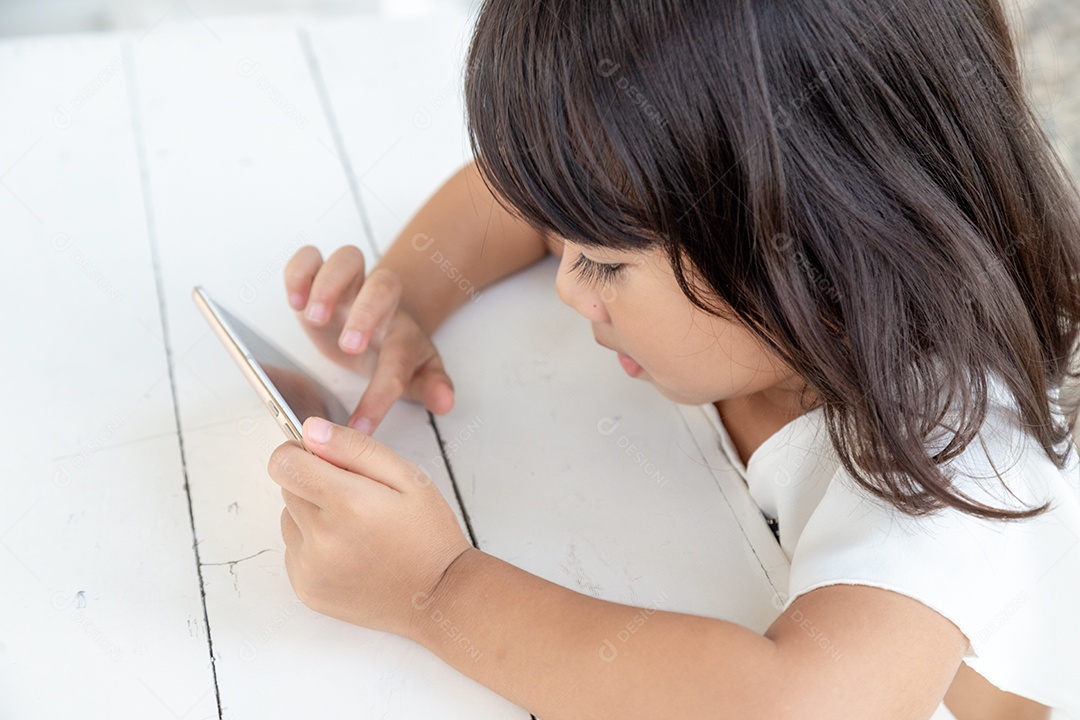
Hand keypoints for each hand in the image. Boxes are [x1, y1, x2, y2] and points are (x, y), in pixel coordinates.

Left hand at [268, 416, 471, 637]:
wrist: (438, 596)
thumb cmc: (428, 534)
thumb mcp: (408, 476)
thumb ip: (355, 448)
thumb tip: (310, 431)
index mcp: (347, 503)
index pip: (284, 463)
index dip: (299, 452)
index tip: (322, 458)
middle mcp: (322, 539)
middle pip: (286, 488)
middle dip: (313, 483)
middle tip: (356, 499)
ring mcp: (310, 568)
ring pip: (288, 518)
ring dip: (313, 515)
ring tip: (354, 528)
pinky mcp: (306, 589)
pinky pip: (293, 550)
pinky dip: (313, 544)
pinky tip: (348, 550)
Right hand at [284, 245, 453, 432]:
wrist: (378, 318)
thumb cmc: (392, 348)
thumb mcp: (416, 372)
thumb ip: (431, 386)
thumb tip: (445, 402)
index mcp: (402, 330)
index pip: (399, 358)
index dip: (380, 394)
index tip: (360, 425)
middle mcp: (379, 300)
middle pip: (383, 288)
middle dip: (366, 314)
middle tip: (349, 346)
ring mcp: (349, 284)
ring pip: (348, 259)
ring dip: (329, 284)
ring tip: (311, 315)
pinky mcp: (318, 276)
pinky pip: (309, 257)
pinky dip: (299, 272)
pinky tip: (294, 300)